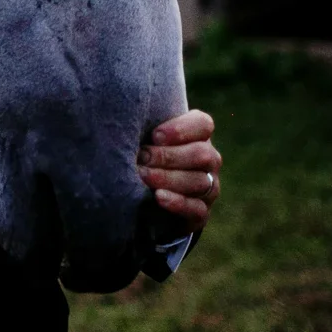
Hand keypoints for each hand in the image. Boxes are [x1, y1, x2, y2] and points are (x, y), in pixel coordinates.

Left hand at [137, 109, 219, 233]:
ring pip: (200, 181)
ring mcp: (209, 187)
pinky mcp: (201, 212)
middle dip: (169, 156)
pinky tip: (158, 197)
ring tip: (143, 176)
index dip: (181, 129)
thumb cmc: (144, 156)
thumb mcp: (145, 139)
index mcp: (198, 136)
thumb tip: (122, 119)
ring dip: (169, 178)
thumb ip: (143, 128)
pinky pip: (197, 208)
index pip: (203, 125)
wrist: (146, 198)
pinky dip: (178, 203)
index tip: (154, 136)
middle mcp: (209, 160)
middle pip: (201, 154)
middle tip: (142, 157)